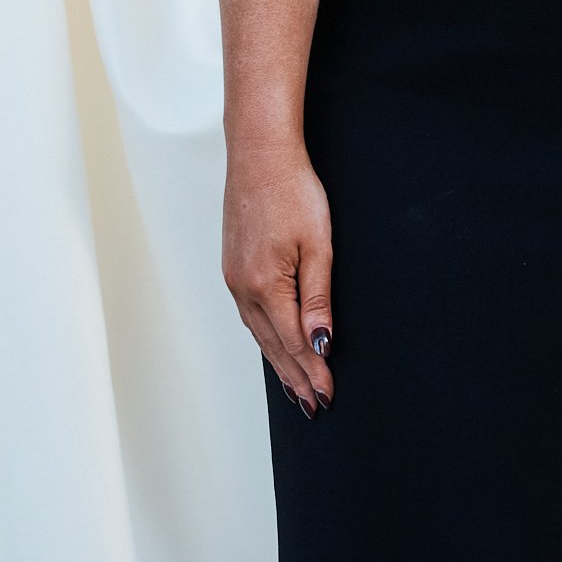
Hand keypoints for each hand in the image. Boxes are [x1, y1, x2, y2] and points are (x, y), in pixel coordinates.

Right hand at [223, 140, 333, 412]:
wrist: (259, 155)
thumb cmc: (292, 191)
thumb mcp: (318, 245)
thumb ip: (318, 298)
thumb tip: (321, 341)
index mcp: (266, 285)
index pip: (295, 342)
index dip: (313, 371)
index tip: (327, 396)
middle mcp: (243, 288)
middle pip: (275, 346)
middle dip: (296, 378)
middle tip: (314, 406)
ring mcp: (234, 279)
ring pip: (260, 334)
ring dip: (280, 364)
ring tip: (297, 389)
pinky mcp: (234, 268)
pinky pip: (251, 316)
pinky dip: (266, 339)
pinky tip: (275, 348)